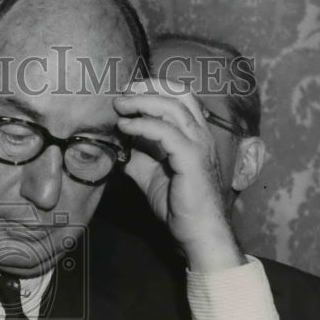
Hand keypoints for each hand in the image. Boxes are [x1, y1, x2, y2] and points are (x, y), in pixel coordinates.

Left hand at [114, 79, 244, 271]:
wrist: (196, 232)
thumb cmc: (179, 206)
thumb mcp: (151, 175)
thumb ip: (139, 156)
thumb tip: (118, 144)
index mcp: (195, 136)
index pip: (180, 98)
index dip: (155, 88)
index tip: (129, 92)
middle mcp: (201, 135)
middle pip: (179, 94)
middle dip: (149, 87)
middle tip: (123, 92)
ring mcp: (199, 145)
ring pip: (173, 108)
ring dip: (142, 102)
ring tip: (120, 106)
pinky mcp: (192, 159)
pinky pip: (166, 133)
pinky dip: (143, 125)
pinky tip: (126, 127)